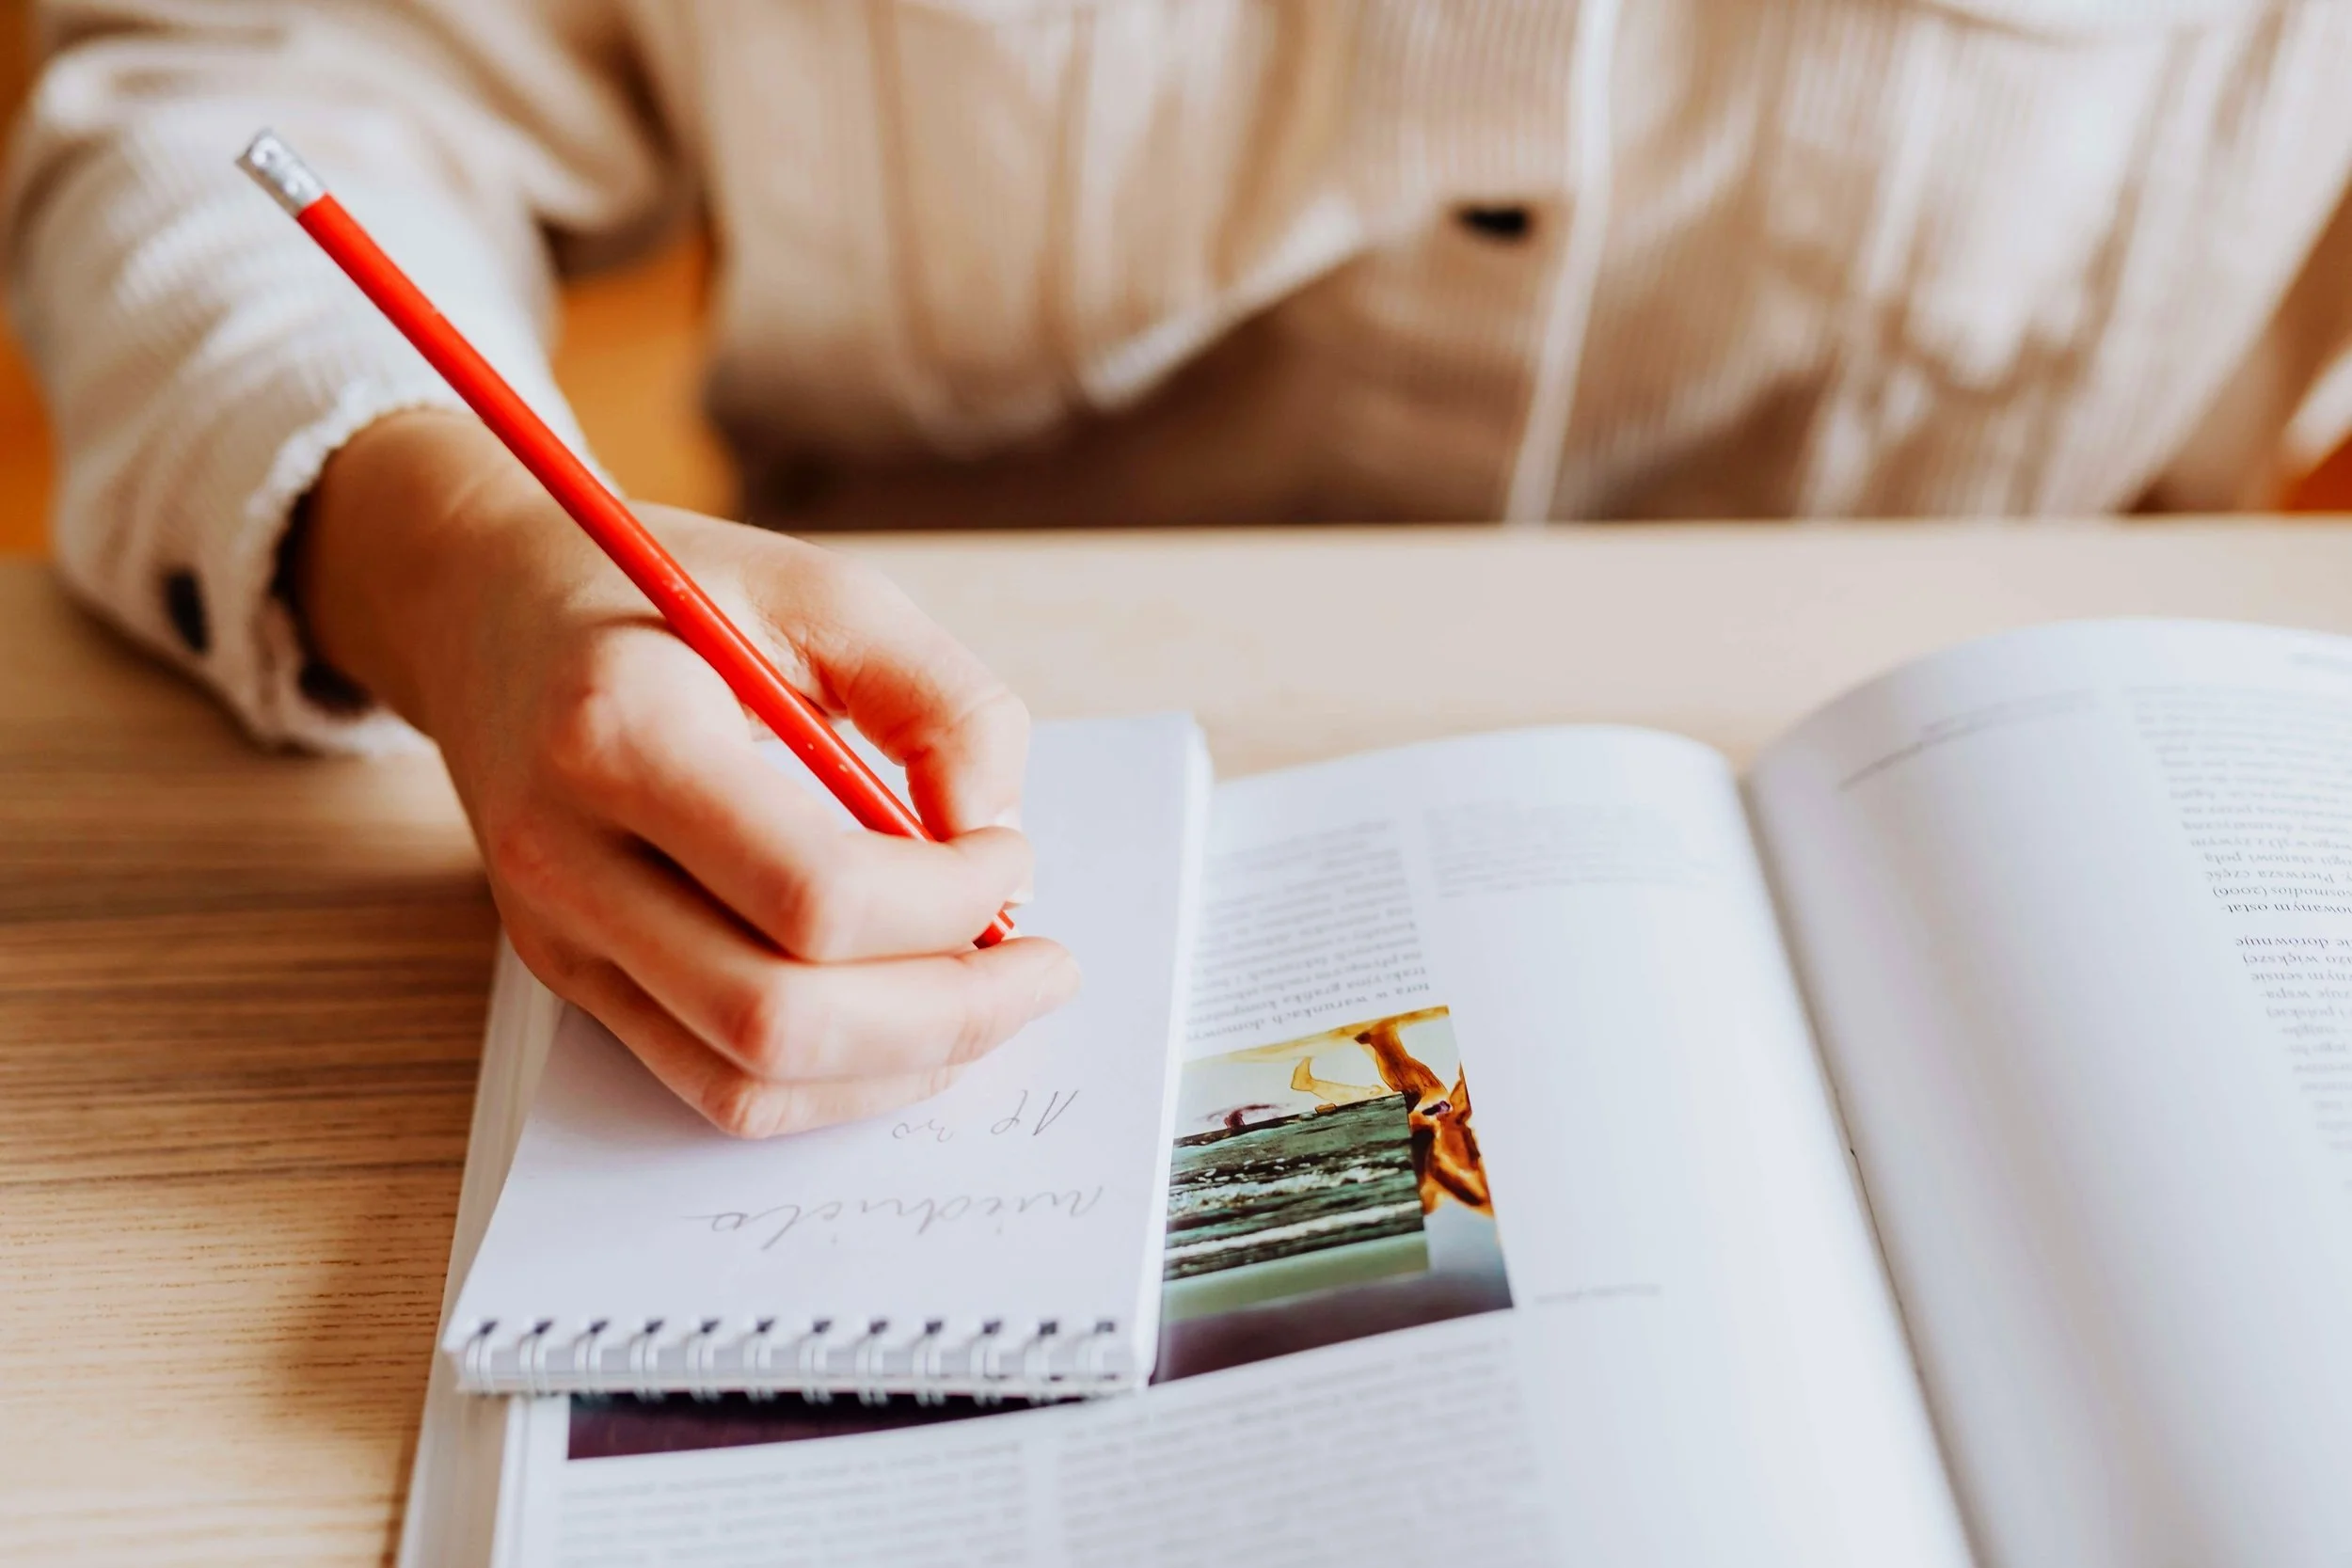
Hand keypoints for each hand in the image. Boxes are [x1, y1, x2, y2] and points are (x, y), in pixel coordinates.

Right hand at [295, 410, 1077, 1135]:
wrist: (487, 608)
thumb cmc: (665, 590)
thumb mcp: (821, 590)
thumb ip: (939, 700)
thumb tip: (995, 835)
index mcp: (621, 733)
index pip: (814, 893)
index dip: (948, 900)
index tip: (1012, 854)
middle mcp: (569, 857)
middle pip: (779, 1018)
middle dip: (949, 1012)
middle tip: (1043, 965)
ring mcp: (560, 936)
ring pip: (747, 1084)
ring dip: (902, 1066)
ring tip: (992, 998)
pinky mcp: (574, 980)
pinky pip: (715, 1087)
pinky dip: (836, 1083)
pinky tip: (911, 1021)